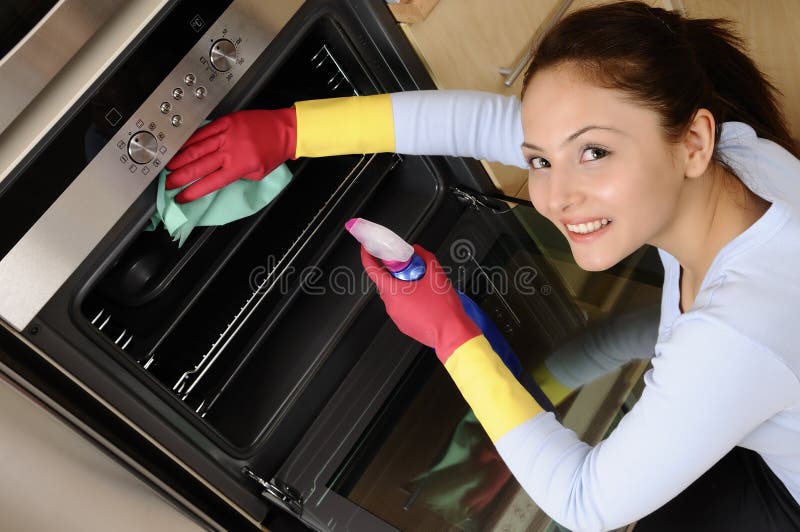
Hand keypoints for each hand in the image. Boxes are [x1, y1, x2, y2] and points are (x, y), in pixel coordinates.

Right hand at [165, 108, 296, 202]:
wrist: (286, 130)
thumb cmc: (274, 152)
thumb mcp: (258, 173)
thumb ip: (237, 176)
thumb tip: (218, 176)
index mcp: (239, 167)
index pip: (210, 183)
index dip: (193, 192)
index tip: (181, 198)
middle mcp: (230, 151)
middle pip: (198, 167)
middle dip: (179, 177)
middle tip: (167, 184)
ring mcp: (227, 134)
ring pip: (196, 148)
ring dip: (179, 159)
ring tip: (167, 166)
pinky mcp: (226, 122)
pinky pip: (203, 131)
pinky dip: (189, 139)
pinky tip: (180, 146)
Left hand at [361, 244, 479, 361]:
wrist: (452, 334)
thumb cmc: (443, 310)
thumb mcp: (436, 275)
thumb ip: (425, 257)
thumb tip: (417, 251)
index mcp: (394, 292)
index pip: (371, 270)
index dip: (368, 256)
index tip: (368, 249)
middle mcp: (391, 305)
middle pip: (384, 282)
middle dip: (394, 272)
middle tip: (407, 266)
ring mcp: (396, 317)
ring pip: (393, 295)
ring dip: (402, 287)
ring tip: (420, 285)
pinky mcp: (403, 325)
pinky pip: (400, 308)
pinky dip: (407, 300)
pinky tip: (423, 299)